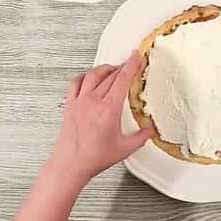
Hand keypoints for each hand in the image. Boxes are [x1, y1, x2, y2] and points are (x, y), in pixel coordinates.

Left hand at [52, 51, 153, 182]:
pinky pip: (76, 83)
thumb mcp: (124, 149)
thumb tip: (150, 130)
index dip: (131, 65)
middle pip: (110, 75)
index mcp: (109, 109)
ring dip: (105, 69)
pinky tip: (90, 78)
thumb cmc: (93, 158)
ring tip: (113, 69)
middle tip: (130, 64)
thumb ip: (141, 137)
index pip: (122, 79)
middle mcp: (93, 102)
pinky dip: (85, 76)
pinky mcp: (70, 105)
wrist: (70, 164)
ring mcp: (79, 102)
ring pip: (93, 75)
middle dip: (122, 67)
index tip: (136, 56)